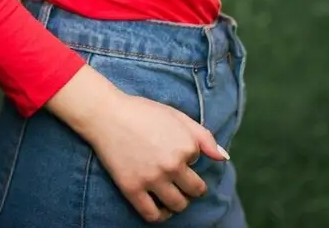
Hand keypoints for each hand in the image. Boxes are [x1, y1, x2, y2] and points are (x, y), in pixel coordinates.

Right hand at [89, 92, 229, 222]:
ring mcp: (152, 178)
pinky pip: (153, 215)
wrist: (105, 114)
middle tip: (180, 182)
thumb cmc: (141, 112)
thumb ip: (203, 136)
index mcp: (185, 146)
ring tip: (172, 194)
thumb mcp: (176, 116)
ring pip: (178, 205)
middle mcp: (172, 165)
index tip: (173, 151)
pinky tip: (160, 208)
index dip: (187, 159)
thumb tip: (223, 158)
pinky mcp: (132, 188)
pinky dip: (161, 216)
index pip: (198, 165)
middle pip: (194, 191)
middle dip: (191, 188)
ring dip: (179, 202)